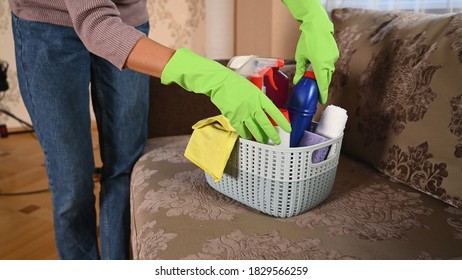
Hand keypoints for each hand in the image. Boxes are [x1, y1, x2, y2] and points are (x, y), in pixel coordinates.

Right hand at [161, 48, 290, 143]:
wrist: (220, 82)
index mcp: (260, 97)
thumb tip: (264, 112)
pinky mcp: (234, 118)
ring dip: (260, 137)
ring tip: (264, 141)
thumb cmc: (235, 83)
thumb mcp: (252, 89)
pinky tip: (249, 137)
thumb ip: (259, 100)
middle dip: (273, 135)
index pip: (275, 112)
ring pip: (255, 130)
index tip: (288, 129)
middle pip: (266, 125)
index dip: (283, 122)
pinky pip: (243, 130)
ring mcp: (244, 113)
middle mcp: (254, 107)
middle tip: (277, 141)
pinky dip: (247, 135)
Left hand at [282, 0, 338, 103]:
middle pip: (326, 79)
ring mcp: (333, 58)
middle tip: (317, 92)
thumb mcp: (300, 56)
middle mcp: (329, 63)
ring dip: (323, 76)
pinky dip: (325, 68)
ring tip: (315, 78)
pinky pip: (330, 65)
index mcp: (320, 65)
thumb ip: (299, 70)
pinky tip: (318, 67)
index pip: (322, 83)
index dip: (323, 93)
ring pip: (329, 72)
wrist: (318, 26)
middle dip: (322, 86)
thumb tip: (297, 81)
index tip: (322, 101)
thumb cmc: (308, 40)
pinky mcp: (335, 54)